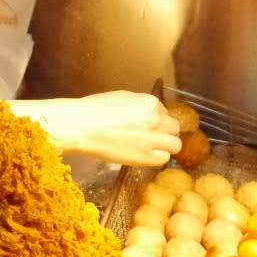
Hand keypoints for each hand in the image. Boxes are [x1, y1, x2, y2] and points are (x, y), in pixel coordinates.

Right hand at [56, 91, 182, 166]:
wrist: (82, 127)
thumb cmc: (95, 110)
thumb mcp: (122, 98)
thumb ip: (140, 105)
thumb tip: (147, 112)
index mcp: (150, 103)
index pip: (164, 112)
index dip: (157, 118)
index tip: (147, 124)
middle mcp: (156, 120)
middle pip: (174, 128)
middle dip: (166, 131)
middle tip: (153, 136)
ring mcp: (152, 139)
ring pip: (175, 145)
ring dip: (166, 146)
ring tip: (153, 148)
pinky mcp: (145, 157)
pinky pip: (163, 158)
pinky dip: (158, 157)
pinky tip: (146, 155)